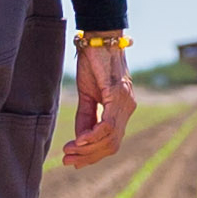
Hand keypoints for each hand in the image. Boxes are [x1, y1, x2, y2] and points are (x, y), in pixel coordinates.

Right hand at [60, 42, 132, 166]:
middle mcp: (128, 107)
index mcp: (122, 108)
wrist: (99, 37)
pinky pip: (107, 125)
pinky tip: (79, 140)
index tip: (74, 161)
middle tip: (68, 161)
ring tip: (69, 152)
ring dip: (88, 149)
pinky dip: (92, 136)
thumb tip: (80, 141)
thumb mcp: (87, 94)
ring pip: (110, 139)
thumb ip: (86, 117)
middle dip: (89, 156)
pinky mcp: (119, 95)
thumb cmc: (93, 62)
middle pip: (112, 145)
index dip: (93, 154)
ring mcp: (126, 102)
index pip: (111, 141)